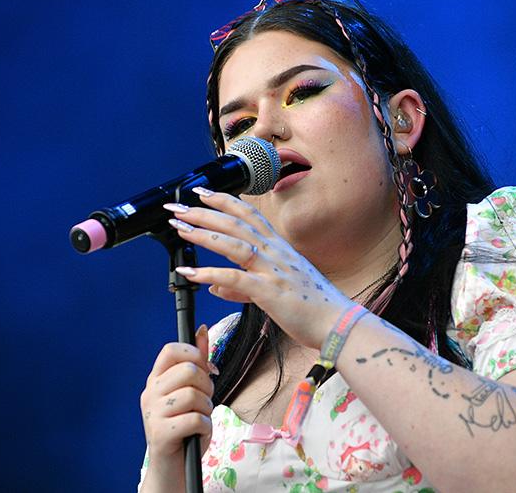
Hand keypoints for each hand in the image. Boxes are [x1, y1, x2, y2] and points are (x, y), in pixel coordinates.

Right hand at [140, 325, 213, 465]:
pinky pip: (195, 419)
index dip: (193, 353)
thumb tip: (202, 330)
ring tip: (200, 418)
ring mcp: (153, 413)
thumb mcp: (191, 392)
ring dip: (206, 409)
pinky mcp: (160, 433)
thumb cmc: (184, 427)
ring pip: (194, 395)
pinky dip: (205, 427)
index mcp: (156, 380)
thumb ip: (197, 362)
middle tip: (204, 400)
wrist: (173, 466)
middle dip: (206, 385)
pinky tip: (198, 432)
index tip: (203, 368)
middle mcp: (150, 393)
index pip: (170, 350)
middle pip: (188, 371)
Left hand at [163, 188, 351, 348]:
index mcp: (279, 247)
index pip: (248, 214)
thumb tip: (216, 287)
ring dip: (203, 233)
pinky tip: (189, 272)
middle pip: (235, 223)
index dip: (224, 200)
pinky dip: (208, 273)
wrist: (338, 324)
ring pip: (233, 243)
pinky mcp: (269, 291)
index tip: (201, 192)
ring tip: (179, 228)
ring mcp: (273, 270)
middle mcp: (275, 252)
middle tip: (176, 207)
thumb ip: (244, 286)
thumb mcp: (276, 290)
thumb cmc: (312, 307)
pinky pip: (234, 277)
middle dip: (203, 212)